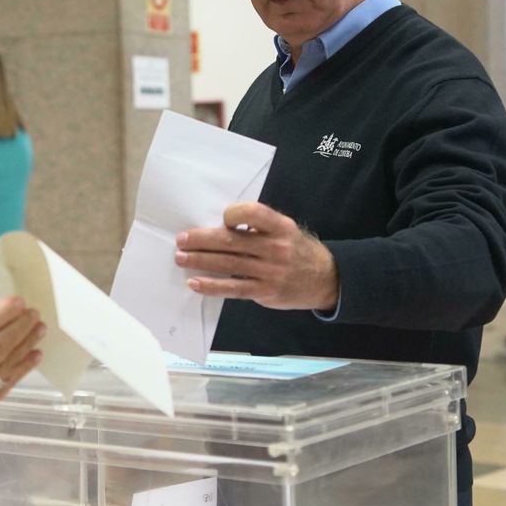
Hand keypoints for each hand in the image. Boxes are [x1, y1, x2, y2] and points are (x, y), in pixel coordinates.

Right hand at [0, 297, 43, 448]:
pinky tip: (35, 355)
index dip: (4, 312)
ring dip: (27, 344)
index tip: (18, 302)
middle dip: (21, 325)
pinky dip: (23, 368)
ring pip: (8, 361)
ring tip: (40, 330)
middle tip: (34, 313)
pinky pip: (7, 383)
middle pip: (0, 342)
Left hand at [176, 201, 339, 311]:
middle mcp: (276, 248)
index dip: (235, 213)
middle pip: (232, 241)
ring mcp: (270, 272)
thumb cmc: (297, 250)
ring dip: (200, 261)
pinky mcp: (265, 292)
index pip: (254, 213)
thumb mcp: (287, 230)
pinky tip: (195, 282)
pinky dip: (212, 285)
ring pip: (228, 264)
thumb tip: (221, 225)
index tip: (222, 218)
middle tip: (181, 240)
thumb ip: (260, 226)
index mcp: (282, 227)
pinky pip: (233, 288)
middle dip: (202, 240)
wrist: (325, 279)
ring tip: (181, 258)